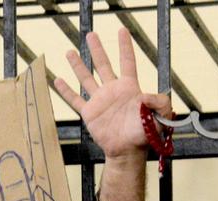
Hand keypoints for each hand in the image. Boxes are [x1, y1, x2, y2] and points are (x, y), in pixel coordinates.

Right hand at [54, 29, 171, 162]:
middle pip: (104, 65)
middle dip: (97, 49)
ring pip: (86, 79)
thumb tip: (151, 95)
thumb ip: (160, 103)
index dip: (125, 47)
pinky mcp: (89, 113)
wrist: (127, 150)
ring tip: (69, 52)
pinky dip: (66, 91)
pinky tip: (57, 80)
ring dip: (78, 65)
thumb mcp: (158, 116)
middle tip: (91, 35)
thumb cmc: (144, 134)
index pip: (127, 62)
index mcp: (129, 88)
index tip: (121, 31)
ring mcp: (100, 101)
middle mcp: (113, 91)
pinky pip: (75, 100)